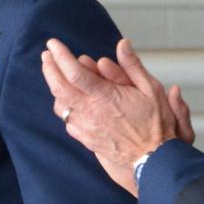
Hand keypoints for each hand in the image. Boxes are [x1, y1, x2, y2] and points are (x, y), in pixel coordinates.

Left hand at [41, 38, 178, 194]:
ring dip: (54, 87)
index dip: (60, 55)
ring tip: (55, 75)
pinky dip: (63, 106)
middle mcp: (90, 111)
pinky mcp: (86, 138)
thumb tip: (122, 44)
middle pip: (58, 86)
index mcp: (104, 96)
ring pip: (59, 104)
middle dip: (49, 67)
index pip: (73, 71)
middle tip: (46, 55)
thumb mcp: (151, 89)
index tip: (53, 44)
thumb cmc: (156, 125)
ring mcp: (86, 126)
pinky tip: (67, 100)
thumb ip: (132, 65)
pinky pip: (67, 120)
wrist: (154, 160)